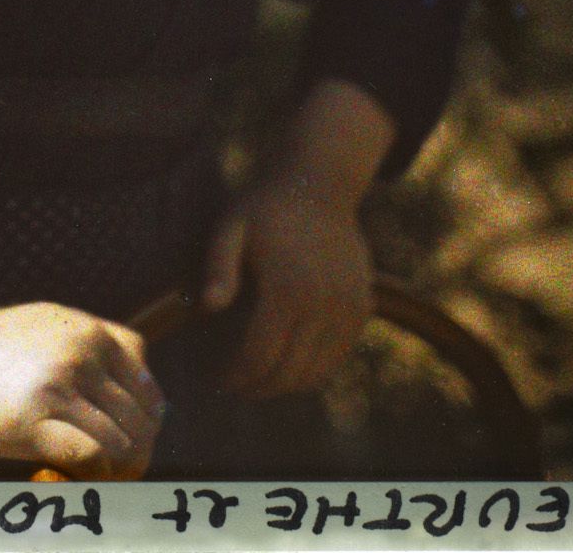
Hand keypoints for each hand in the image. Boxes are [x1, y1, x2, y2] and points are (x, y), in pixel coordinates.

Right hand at [0, 300, 165, 477]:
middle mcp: (83, 354)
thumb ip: (90, 349)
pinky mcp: (33, 420)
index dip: (145, 422)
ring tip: (93, 478)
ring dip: (116, 471)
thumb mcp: (49, 325)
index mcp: (91, 332)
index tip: (129, 444)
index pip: (148, 386)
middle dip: (135, 452)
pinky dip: (91, 475)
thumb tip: (137, 392)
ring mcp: (60, 385)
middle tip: (112, 473)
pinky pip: (91, 457)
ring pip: (123, 442)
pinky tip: (70, 474)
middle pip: (142, 419)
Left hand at [201, 176, 372, 398]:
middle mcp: (322, 305)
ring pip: (317, 371)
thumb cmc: (266, 207)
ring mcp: (346, 308)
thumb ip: (218, 266)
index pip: (260, 356)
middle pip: (289, 371)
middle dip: (259, 387)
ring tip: (261, 381)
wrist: (320, 185)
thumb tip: (209, 307)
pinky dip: (316, 370)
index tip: (218, 381)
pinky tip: (292, 364)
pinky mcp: (362, 307)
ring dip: (287, 385)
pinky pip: (339, 355)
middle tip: (237, 388)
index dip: (237, 376)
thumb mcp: (230, 227)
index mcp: (287, 290)